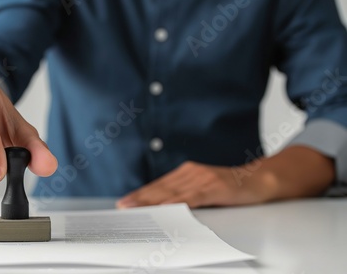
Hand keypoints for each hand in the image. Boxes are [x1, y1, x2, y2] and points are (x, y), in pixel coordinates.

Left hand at [116, 146, 334, 208]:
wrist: (263, 180)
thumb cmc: (233, 188)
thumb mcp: (206, 191)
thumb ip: (188, 197)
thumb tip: (168, 213)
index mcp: (187, 174)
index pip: (159, 187)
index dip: (141, 196)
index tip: (124, 204)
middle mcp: (191, 173)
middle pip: (161, 189)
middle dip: (140, 199)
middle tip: (122, 209)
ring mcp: (203, 178)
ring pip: (172, 193)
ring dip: (151, 202)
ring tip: (134, 210)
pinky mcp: (215, 186)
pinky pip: (192, 198)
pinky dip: (177, 204)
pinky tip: (165, 210)